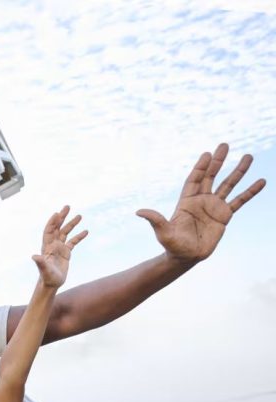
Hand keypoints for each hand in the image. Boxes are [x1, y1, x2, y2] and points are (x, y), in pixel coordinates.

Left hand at [33, 205, 87, 288]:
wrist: (51, 283)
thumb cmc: (47, 277)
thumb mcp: (44, 269)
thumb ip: (40, 262)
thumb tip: (34, 256)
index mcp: (47, 247)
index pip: (49, 231)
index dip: (52, 222)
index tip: (57, 213)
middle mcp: (53, 245)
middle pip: (57, 228)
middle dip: (62, 217)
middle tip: (67, 207)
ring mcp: (59, 248)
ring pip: (66, 233)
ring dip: (71, 224)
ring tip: (79, 215)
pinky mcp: (66, 253)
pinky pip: (73, 242)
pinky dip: (79, 236)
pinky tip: (86, 231)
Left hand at [138, 143, 265, 265]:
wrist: (187, 257)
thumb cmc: (173, 245)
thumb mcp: (163, 232)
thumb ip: (156, 220)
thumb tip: (139, 211)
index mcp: (186, 201)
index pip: (194, 180)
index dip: (200, 168)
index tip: (207, 154)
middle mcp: (201, 200)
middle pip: (211, 176)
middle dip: (218, 161)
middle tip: (224, 145)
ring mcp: (214, 206)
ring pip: (228, 184)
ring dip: (238, 171)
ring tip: (248, 156)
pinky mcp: (225, 215)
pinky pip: (240, 200)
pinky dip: (250, 191)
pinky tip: (261, 181)